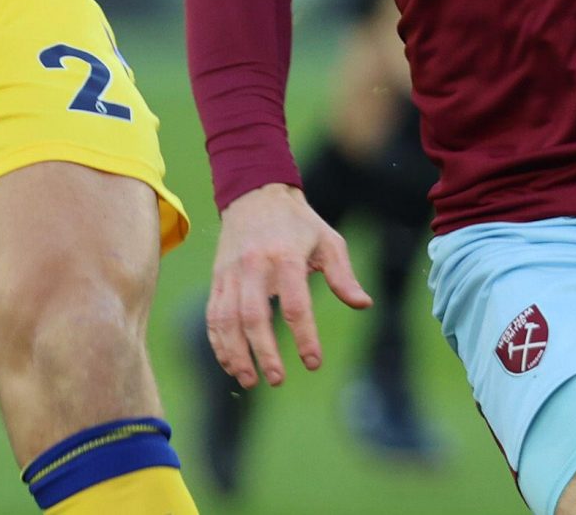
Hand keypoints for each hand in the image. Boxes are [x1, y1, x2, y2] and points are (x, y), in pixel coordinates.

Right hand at [206, 183, 372, 389]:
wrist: (256, 194)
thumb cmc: (298, 223)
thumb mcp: (328, 240)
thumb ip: (343, 275)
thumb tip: (363, 304)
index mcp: (285, 257)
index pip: (294, 304)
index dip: (304, 336)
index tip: (313, 363)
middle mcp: (254, 266)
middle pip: (253, 316)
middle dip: (264, 352)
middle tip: (278, 379)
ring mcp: (231, 273)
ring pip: (226, 319)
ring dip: (236, 354)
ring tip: (250, 381)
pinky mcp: (218, 279)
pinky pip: (213, 316)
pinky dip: (219, 343)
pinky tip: (231, 365)